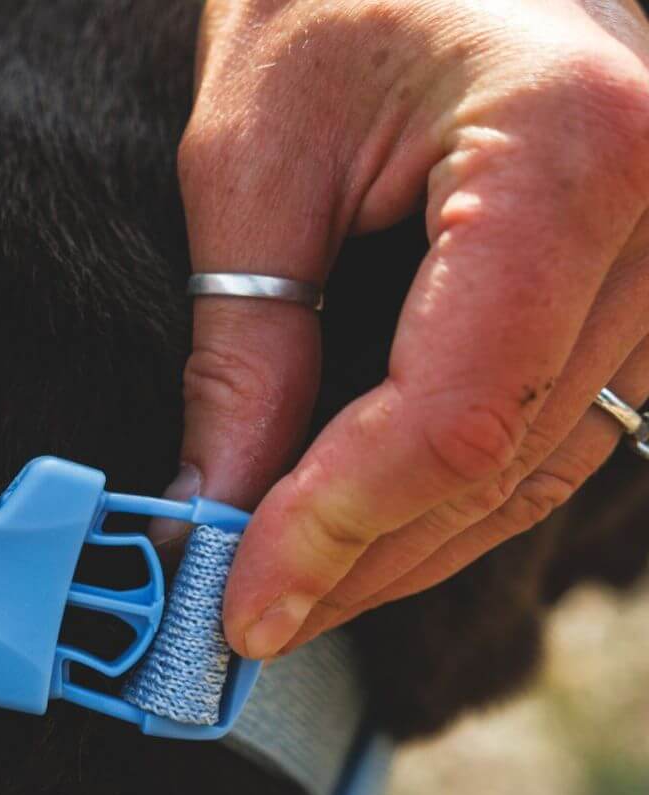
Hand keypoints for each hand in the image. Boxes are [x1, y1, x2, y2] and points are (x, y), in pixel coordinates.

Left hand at [178, 0, 648, 658]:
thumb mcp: (253, 162)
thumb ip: (245, 350)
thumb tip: (212, 510)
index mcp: (569, 151)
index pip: (453, 415)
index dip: (336, 532)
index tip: (241, 605)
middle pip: (498, 462)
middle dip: (359, 562)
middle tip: (249, 620)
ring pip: (536, 471)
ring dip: (404, 550)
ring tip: (294, 591)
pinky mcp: (643, 289)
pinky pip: (556, 434)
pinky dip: (453, 500)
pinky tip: (368, 531)